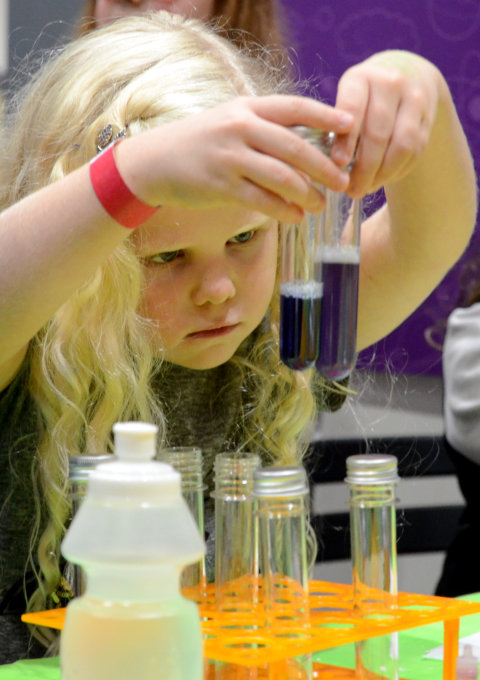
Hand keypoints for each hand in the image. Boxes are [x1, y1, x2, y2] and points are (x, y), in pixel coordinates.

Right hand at [119, 95, 354, 222]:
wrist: (154, 162)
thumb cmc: (200, 143)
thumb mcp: (230, 122)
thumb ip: (264, 129)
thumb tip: (308, 146)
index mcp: (247, 107)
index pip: (294, 107)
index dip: (326, 115)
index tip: (351, 125)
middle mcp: (239, 128)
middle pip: (294, 146)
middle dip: (324, 166)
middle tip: (343, 181)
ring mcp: (228, 157)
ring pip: (280, 176)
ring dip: (306, 193)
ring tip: (320, 205)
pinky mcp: (219, 185)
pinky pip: (260, 200)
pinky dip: (283, 210)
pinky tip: (296, 217)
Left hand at [330, 51, 440, 197]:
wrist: (406, 73)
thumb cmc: (364, 97)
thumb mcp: (346, 100)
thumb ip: (337, 126)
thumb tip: (331, 166)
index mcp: (361, 78)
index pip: (353, 109)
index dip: (346, 140)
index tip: (339, 164)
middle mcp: (391, 83)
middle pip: (378, 134)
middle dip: (364, 169)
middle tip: (352, 190)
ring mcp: (415, 99)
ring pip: (402, 145)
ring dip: (383, 174)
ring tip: (367, 188)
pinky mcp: (430, 116)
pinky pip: (416, 150)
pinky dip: (399, 170)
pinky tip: (384, 179)